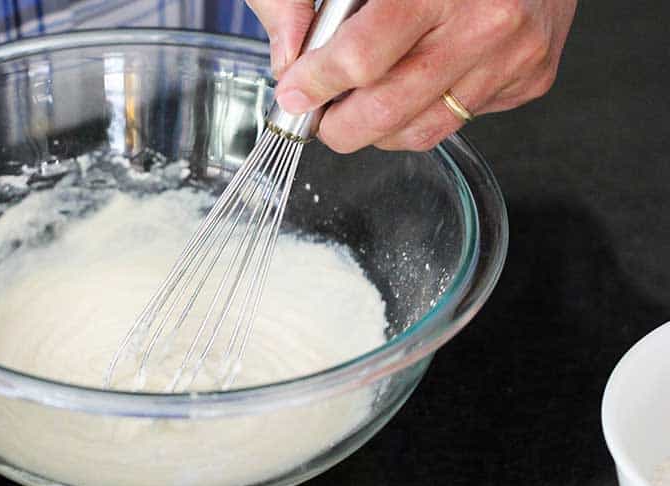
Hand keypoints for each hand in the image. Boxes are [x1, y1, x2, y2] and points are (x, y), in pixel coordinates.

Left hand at [247, 0, 576, 151]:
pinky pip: (459, 121)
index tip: (294, 91)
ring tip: (362, 100)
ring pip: (422, 130)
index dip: (316, 83)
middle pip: (387, 110)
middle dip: (338, 125)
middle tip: (319, 114)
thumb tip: (287, 60)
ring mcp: (514, 55)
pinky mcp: (532, 78)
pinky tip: (418, 79)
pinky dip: (424, 113)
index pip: (360, 58)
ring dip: (377, 129)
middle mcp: (485, 21)